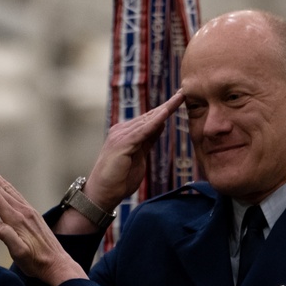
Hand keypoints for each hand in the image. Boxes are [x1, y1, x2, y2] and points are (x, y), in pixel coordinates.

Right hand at [0, 162, 87, 285]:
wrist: (57, 264)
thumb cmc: (36, 262)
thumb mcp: (19, 254)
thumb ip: (8, 238)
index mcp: (16, 219)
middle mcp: (23, 212)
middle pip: (1, 190)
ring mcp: (29, 212)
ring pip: (10, 191)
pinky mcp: (33, 216)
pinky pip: (17, 196)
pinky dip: (8, 188)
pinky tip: (5, 186)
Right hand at [57, 91, 184, 233]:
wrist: (102, 193)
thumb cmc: (119, 179)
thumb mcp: (139, 156)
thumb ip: (147, 141)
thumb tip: (160, 125)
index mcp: (126, 133)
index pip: (149, 119)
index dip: (164, 110)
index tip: (179, 99)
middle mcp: (122, 130)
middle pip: (149, 115)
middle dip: (167, 104)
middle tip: (183, 92)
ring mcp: (120, 135)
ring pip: (147, 120)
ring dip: (164, 109)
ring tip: (179, 98)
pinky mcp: (122, 143)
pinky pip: (142, 130)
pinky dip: (155, 121)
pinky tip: (166, 113)